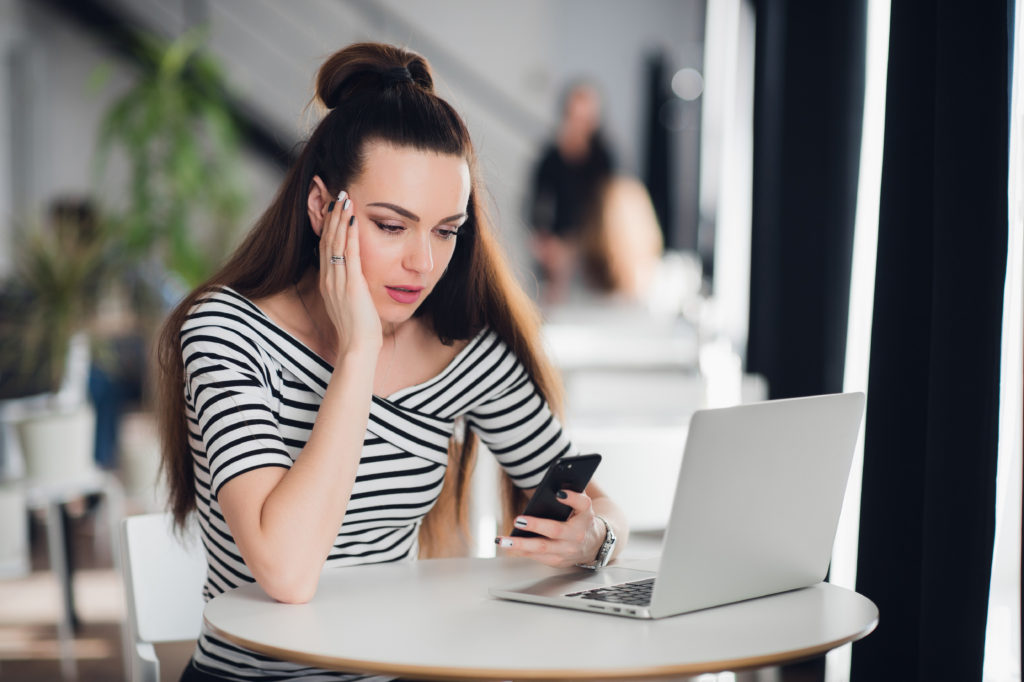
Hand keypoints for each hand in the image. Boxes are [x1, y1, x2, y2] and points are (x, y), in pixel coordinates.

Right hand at [318, 192, 381, 359]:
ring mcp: (338, 281)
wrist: (358, 347)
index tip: (333, 209)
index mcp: (328, 283)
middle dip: (332, 216)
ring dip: (340, 219)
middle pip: (327, 240)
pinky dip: (350, 234)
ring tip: (344, 198)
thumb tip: (357, 281)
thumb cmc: (359, 330)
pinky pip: (349, 254)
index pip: (326, 248)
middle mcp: (329, 279)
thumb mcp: (350, 305)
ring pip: (336, 243)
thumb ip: (350, 290)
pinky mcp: (351, 285)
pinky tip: (353, 218)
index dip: (329, 227)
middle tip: (337, 194)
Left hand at [495, 490, 605, 567]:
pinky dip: (522, 551)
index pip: (582, 504)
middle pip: (555, 531)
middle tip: (518, 521)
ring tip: (503, 540)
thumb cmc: (582, 520)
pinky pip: (538, 557)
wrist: (593, 545)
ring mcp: (567, 551)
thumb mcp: (582, 506)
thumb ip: (572, 495)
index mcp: (585, 516)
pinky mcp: (558, 561)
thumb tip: (555, 485)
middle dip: (535, 525)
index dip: (571, 498)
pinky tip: (509, 546)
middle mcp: (577, 535)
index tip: (558, 493)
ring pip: (542, 549)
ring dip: (521, 544)